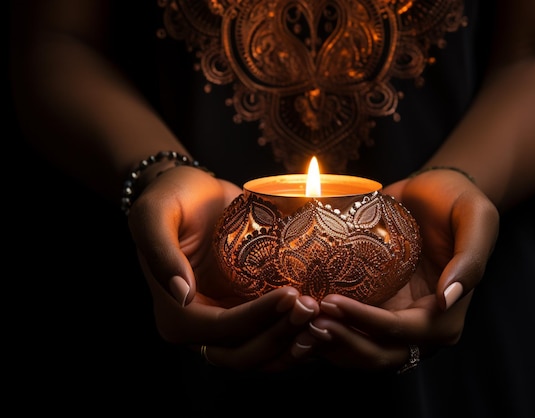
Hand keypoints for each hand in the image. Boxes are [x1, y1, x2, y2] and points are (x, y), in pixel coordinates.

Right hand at [127, 166, 319, 370]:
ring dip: (293, 345)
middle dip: (281, 336)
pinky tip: (322, 322)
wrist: (194, 193)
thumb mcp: (154, 214)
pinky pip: (272, 339)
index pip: (222, 329)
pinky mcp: (247, 315)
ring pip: (262, 355)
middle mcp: (199, 330)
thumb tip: (181, 294)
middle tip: (314, 307)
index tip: (292, 294)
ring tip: (324, 320)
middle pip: (244, 353)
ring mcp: (226, 326)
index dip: (258, 317)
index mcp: (175, 315)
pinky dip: (296, 338)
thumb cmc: (173, 197)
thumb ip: (160, 251)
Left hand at [291, 169, 498, 370]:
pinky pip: (347, 330)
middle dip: (341, 342)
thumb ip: (471, 259)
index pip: (402, 332)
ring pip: (358, 351)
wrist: (434, 191)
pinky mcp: (373, 307)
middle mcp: (418, 326)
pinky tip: (296, 314)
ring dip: (328, 343)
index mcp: (445, 315)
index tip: (333, 303)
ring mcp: (392, 320)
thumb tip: (447, 299)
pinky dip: (324, 330)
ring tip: (297, 320)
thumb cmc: (457, 201)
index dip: (367, 323)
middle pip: (378, 354)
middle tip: (306, 319)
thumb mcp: (476, 219)